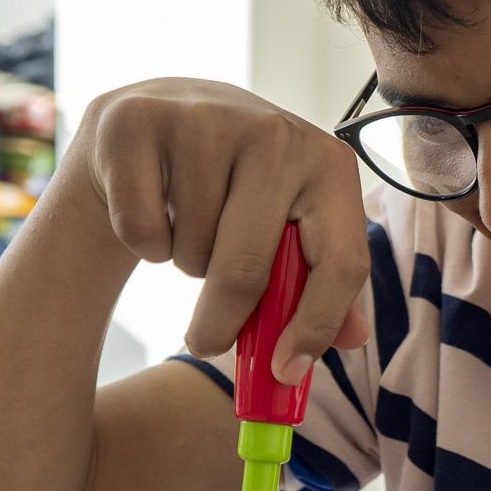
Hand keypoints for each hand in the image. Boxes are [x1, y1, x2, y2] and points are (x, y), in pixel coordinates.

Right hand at [71, 78, 370, 378]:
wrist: (155, 124)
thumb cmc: (233, 191)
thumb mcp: (287, 225)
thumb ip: (323, 282)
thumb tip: (355, 338)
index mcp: (329, 163)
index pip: (341, 261)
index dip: (315, 326)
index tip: (285, 372)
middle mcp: (275, 131)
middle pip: (250, 268)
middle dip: (223, 323)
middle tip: (207, 343)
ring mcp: (203, 118)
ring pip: (192, 250)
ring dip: (185, 264)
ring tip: (190, 227)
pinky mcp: (136, 123)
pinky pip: (140, 230)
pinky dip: (143, 243)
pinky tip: (152, 206)